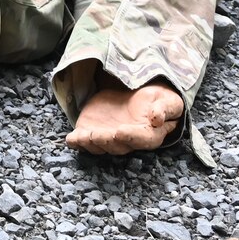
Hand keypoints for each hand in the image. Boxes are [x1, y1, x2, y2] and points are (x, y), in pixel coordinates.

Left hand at [65, 72, 184, 154]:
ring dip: (90, 143)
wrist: (138, 93)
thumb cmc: (157, 99)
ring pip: (99, 146)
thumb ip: (164, 108)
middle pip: (117, 146)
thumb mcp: (167, 99)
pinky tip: (71, 139)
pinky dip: (77, 142)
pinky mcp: (94, 131)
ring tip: (82, 137)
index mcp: (149, 134)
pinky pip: (85, 142)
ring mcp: (109, 138)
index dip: (131, 137)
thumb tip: (157, 119)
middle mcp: (128, 140)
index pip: (141, 140)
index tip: (120, 130)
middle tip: (97, 134)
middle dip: (106, 141)